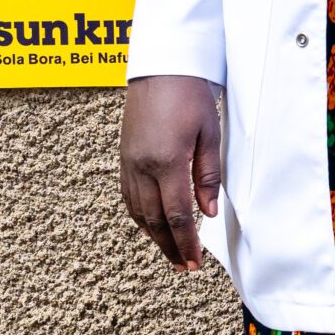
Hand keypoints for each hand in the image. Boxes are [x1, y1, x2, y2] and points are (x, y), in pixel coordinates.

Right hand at [120, 75, 222, 273]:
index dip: (188, 242)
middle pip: (156, 220)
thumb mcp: (209, 134)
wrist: (160, 66)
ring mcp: (129, 163)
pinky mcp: (124, 157)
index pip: (178, 215)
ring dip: (155, 237)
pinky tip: (151, 226)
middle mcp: (142, 166)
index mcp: (166, 161)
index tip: (196, 262)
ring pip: (139, 212)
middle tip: (185, 268)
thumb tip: (209, 211)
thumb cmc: (188, 94)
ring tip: (171, 254)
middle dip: (171, 247)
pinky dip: (140, 217)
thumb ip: (208, 176)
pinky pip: (128, 196)